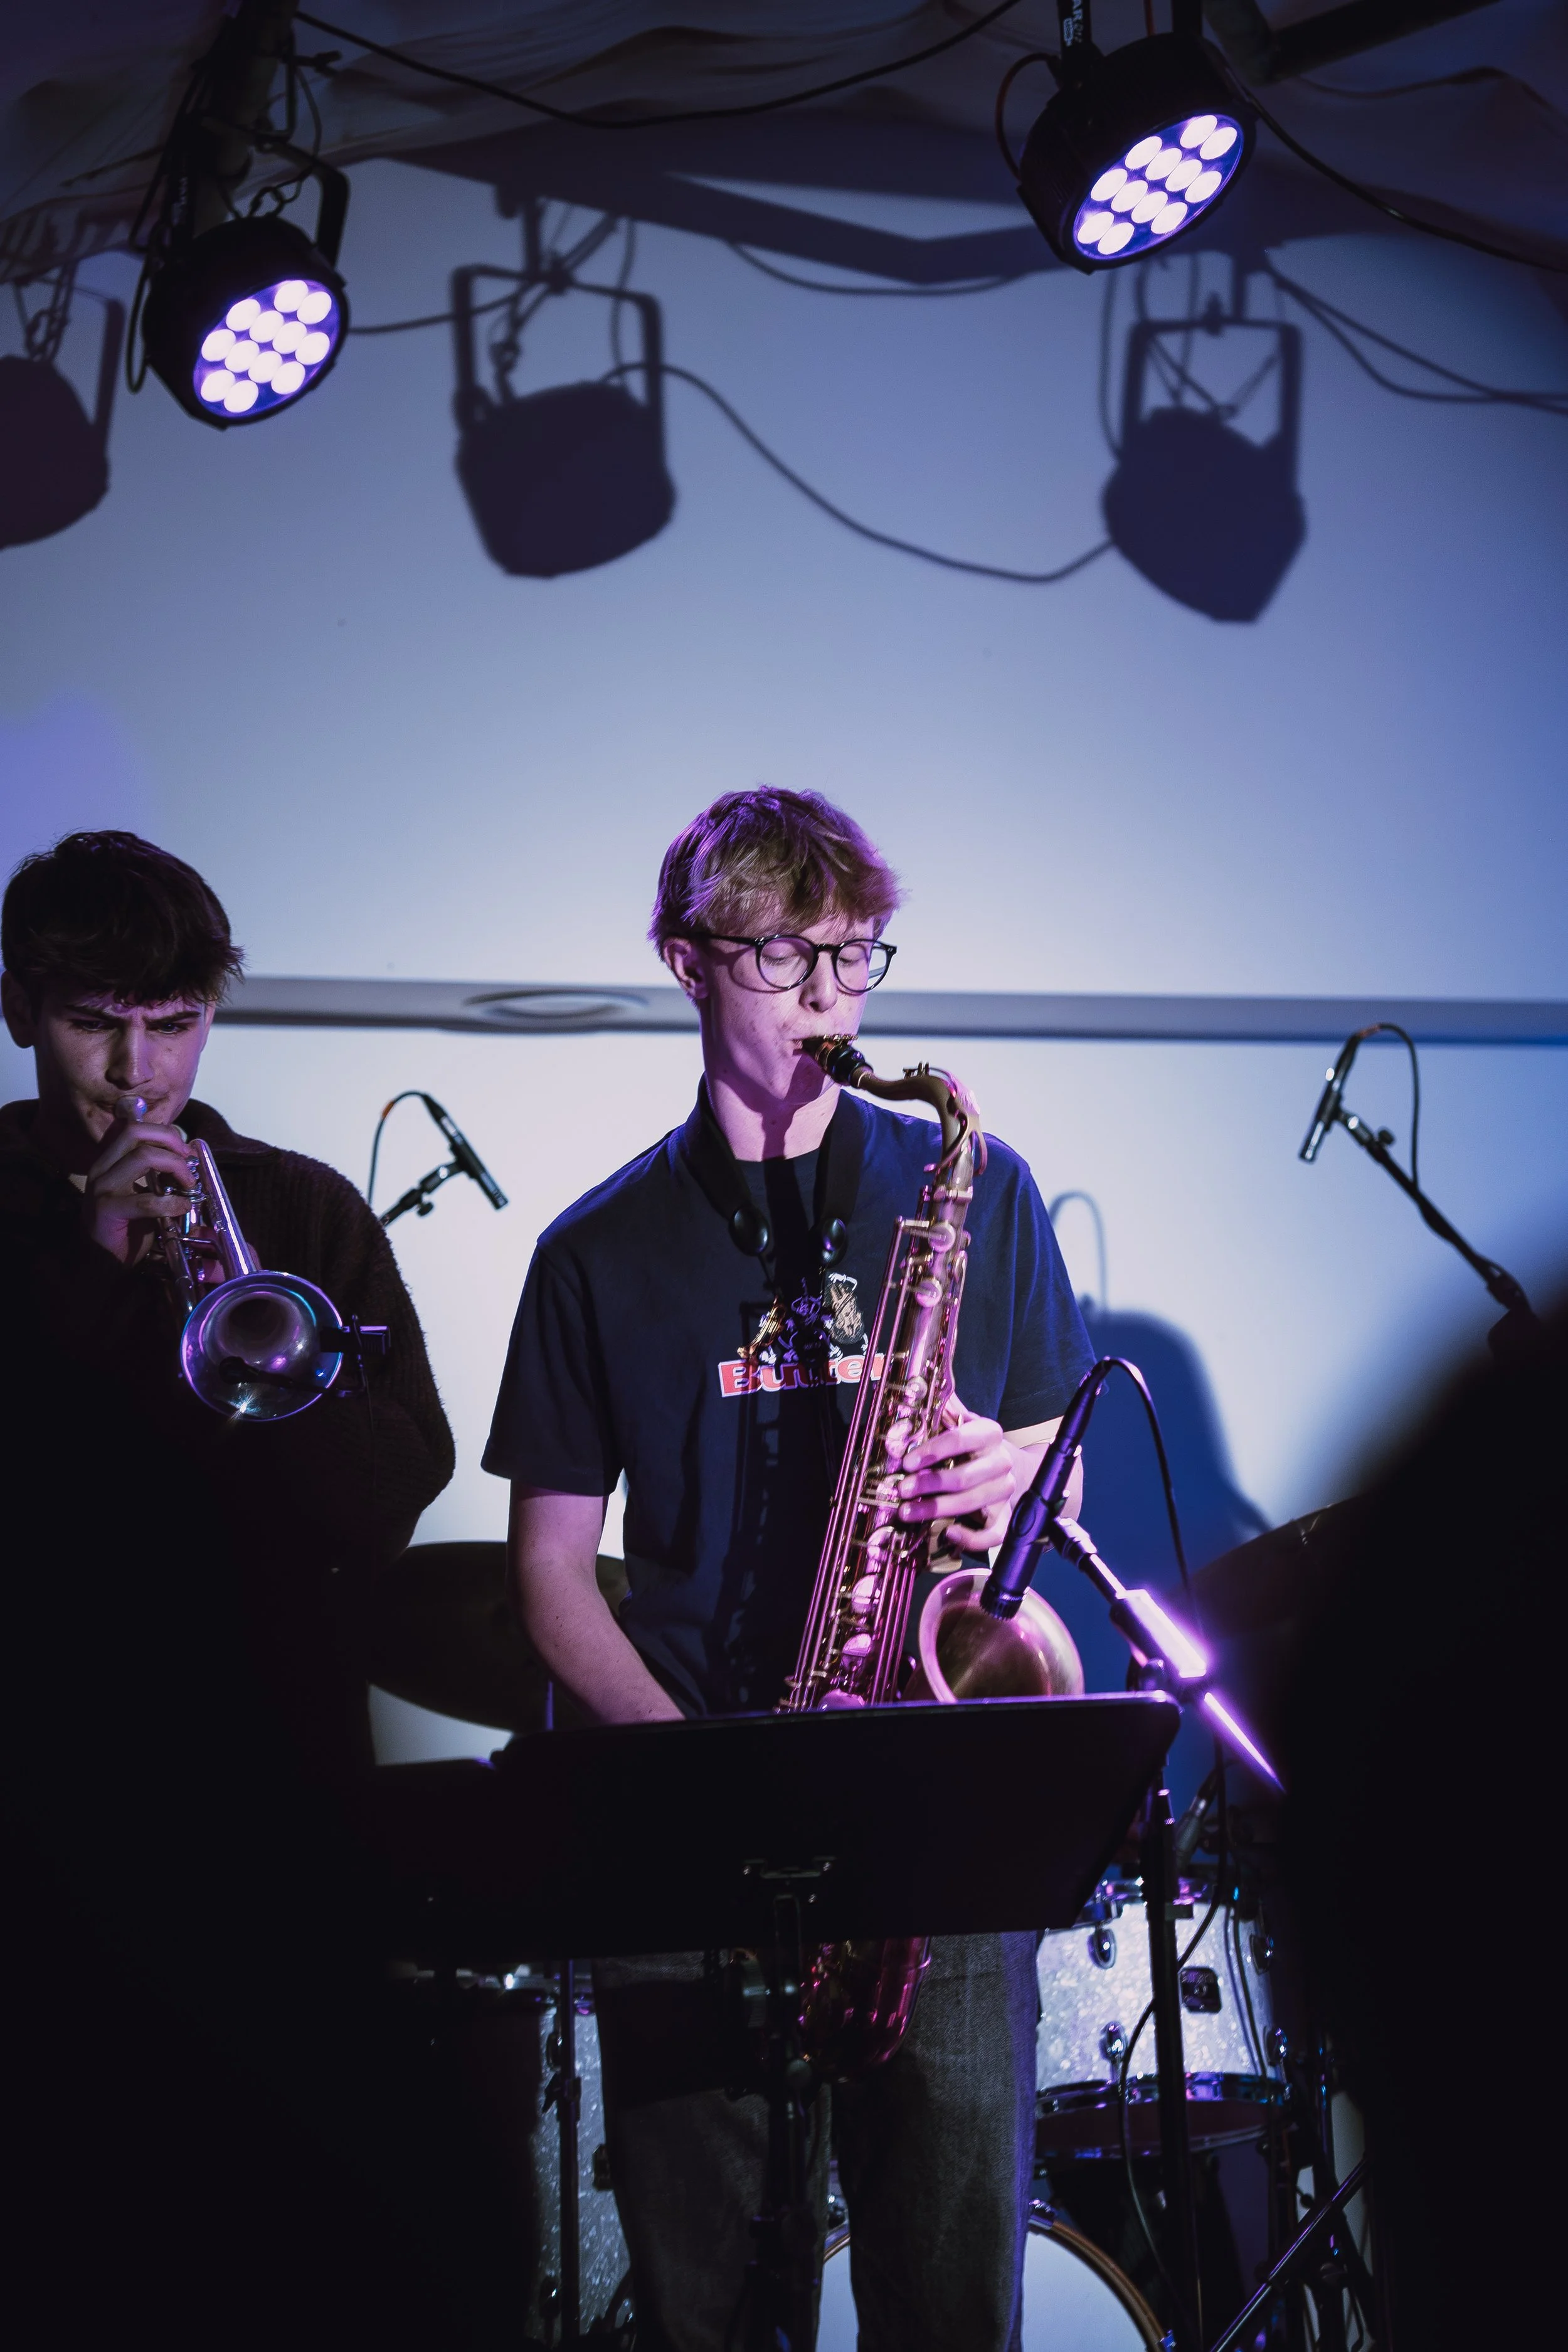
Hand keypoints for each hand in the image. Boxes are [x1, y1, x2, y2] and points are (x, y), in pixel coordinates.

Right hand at [82, 1114, 198, 1264]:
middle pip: (136, 1133)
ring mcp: (102, 1187)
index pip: (134, 1128)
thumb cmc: (127, 1227)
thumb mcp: (144, 1193)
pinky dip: (171, 1202)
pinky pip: (146, 1200)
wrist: (102, 1261)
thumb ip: (158, 1174)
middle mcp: (102, 1167)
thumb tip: (189, 1158)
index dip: (165, 1133)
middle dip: (170, 1141)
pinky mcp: (107, 1210)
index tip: (186, 1149)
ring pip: (142, 1157)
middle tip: (189, 1160)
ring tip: (189, 1185)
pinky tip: (182, 1207)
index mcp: (110, 1160)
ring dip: (175, 1166)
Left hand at [896, 1396, 1016, 1553]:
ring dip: (936, 1510)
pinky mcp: (1006, 1518)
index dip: (933, 1450)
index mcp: (989, 1433)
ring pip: (973, 1504)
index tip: (906, 1461)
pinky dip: (971, 1538)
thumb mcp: (963, 1424)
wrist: (1010, 1468)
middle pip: (964, 1476)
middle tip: (900, 1489)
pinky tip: (949, 1533)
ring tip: (907, 1512)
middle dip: (929, 1484)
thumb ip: (945, 1409)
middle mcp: (1001, 1462)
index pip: (961, 1438)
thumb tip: (919, 1386)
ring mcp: (1005, 1491)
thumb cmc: (974, 1447)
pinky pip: (993, 1534)